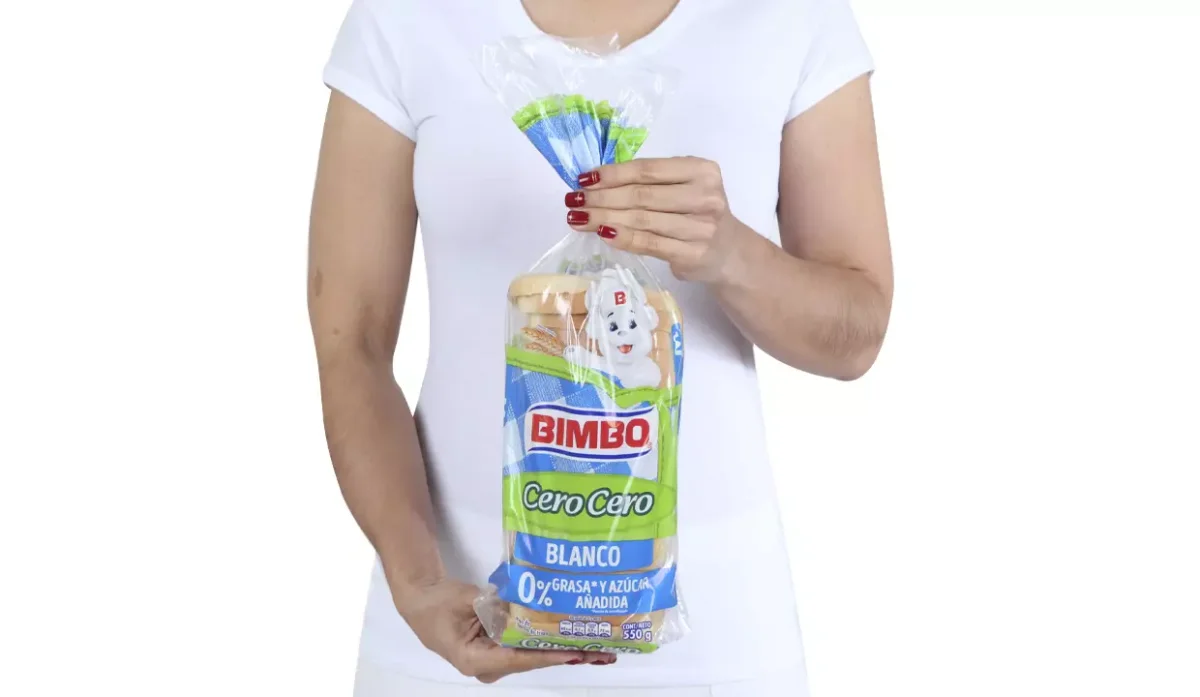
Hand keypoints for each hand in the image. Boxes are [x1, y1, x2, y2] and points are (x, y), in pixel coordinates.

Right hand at [395, 579, 612, 682]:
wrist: (421, 602)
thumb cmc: (438, 604)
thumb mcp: (465, 601)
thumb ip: (494, 606)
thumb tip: (525, 605)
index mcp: (476, 660)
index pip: (520, 658)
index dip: (549, 655)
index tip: (576, 652)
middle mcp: (489, 666)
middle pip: (534, 661)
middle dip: (568, 655)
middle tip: (603, 652)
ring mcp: (496, 660)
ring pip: (535, 656)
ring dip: (565, 651)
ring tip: (600, 648)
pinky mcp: (501, 650)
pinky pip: (529, 648)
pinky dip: (551, 643)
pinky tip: (575, 638)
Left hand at [566, 157, 753, 282]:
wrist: (729, 253)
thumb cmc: (698, 214)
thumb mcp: (685, 187)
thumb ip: (653, 182)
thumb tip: (597, 182)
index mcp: (702, 170)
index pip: (648, 170)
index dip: (612, 174)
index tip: (584, 178)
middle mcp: (705, 196)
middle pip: (641, 194)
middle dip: (601, 197)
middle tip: (574, 200)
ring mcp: (700, 227)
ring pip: (641, 219)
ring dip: (603, 218)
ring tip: (578, 217)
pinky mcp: (692, 254)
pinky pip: (648, 243)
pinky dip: (622, 238)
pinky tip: (601, 233)